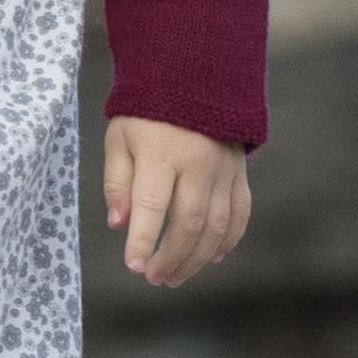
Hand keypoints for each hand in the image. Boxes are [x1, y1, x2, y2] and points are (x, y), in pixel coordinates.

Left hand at [104, 115, 250, 287]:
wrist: (193, 78)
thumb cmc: (145, 113)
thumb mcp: (120, 138)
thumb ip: (118, 182)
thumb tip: (118, 224)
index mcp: (162, 154)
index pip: (153, 206)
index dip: (144, 240)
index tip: (133, 266)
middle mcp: (198, 164)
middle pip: (189, 223)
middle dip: (171, 257)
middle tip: (153, 278)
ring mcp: (224, 170)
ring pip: (217, 226)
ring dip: (197, 258)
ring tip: (174, 277)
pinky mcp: (239, 173)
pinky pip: (239, 214)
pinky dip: (228, 240)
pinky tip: (212, 258)